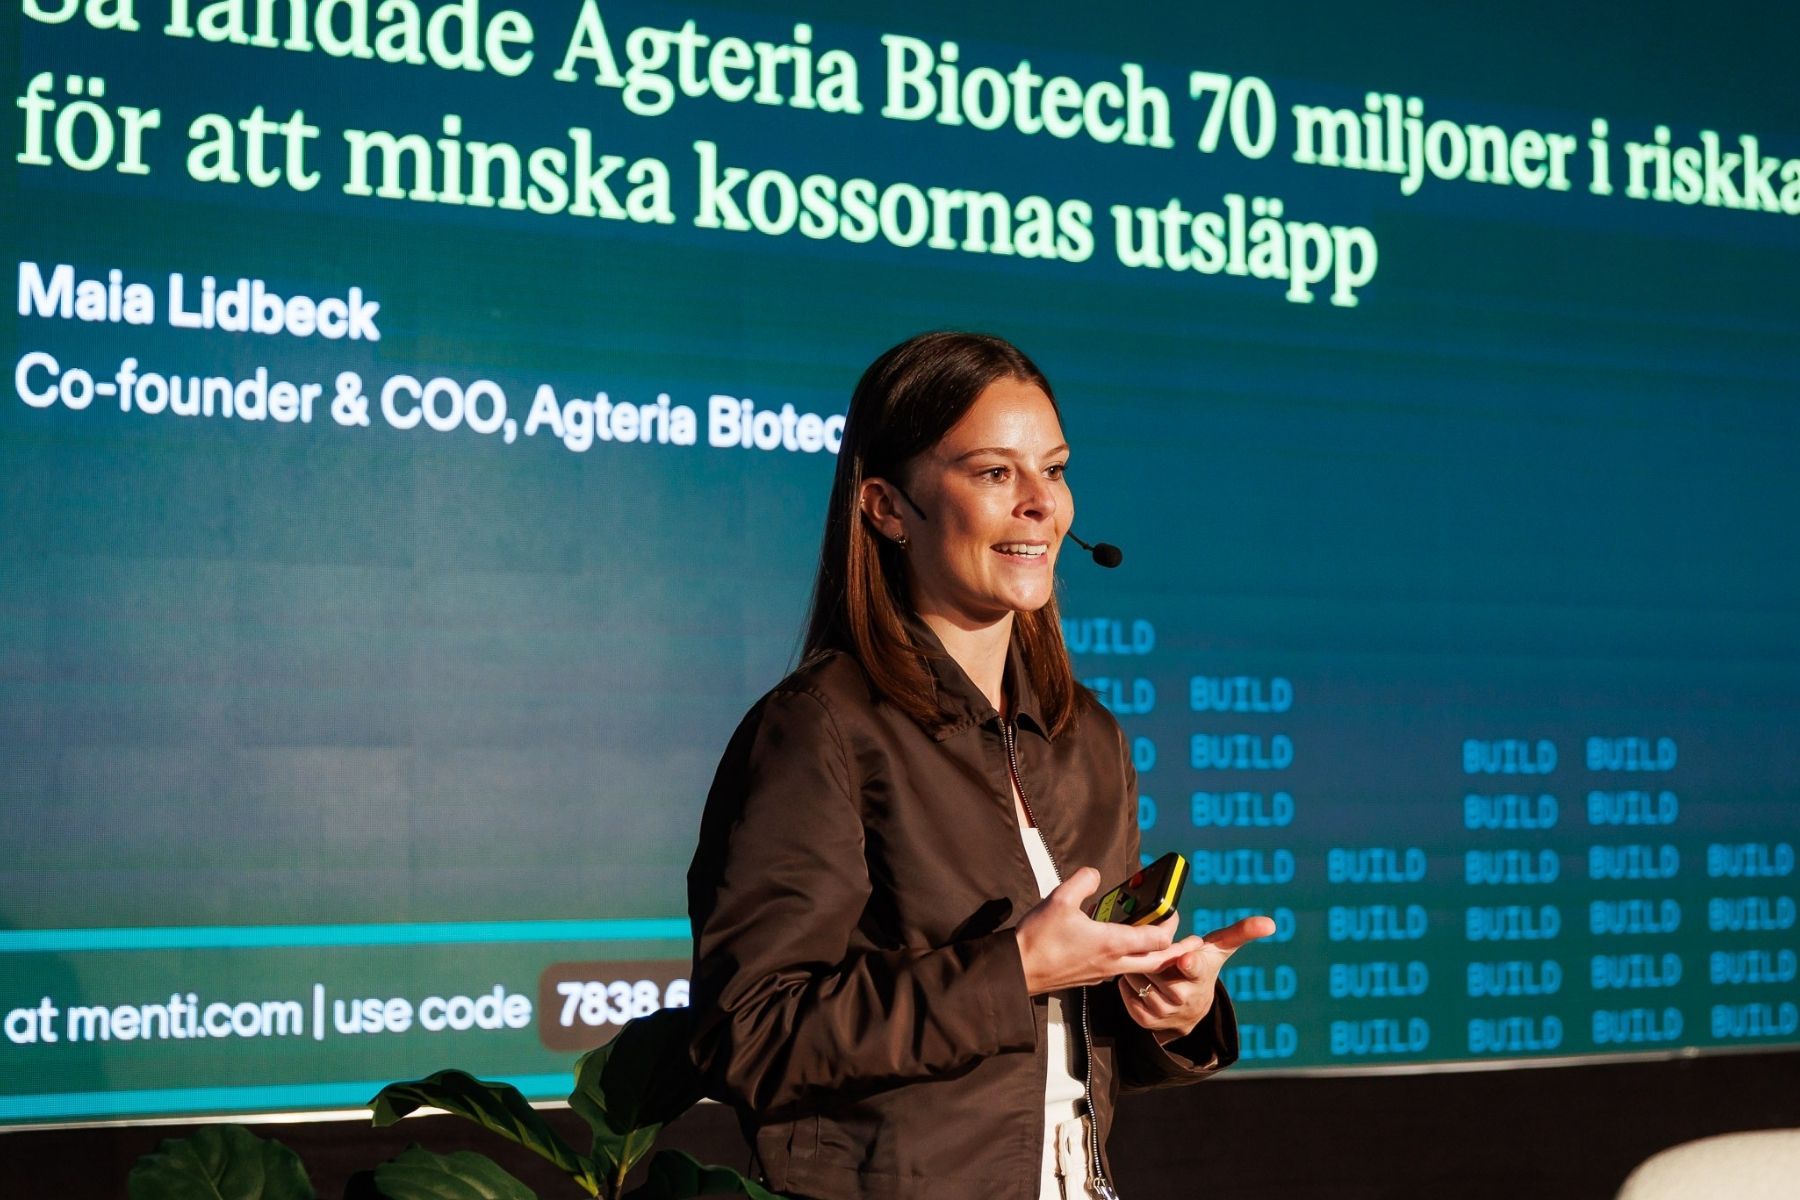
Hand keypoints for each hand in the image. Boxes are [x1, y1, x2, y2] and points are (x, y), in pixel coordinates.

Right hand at [1015, 867, 1205, 995]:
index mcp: (1111, 943)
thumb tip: (1096, 874)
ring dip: (1156, 957)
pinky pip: (1121, 971)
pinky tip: (1124, 949)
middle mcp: (1113, 962)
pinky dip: (1133, 962)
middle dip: (1177, 951)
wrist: (1019, 970)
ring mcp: (1102, 974)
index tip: (1175, 911)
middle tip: (1193, 944)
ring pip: (1140, 969)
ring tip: (1165, 946)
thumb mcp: (1060, 899)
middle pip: (1157, 961)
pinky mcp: (1091, 978)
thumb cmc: (1038, 939)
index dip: (1170, 924)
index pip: (1155, 938)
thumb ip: (1083, 881)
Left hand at [1118, 914, 1275, 1042]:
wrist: (1190, 1012)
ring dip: (1138, 968)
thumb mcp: (1219, 950)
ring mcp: (1163, 1010)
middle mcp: (1183, 996)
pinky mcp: (1144, 1019)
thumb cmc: (1202, 968)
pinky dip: (1129, 982)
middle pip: (1156, 966)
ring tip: (1150, 966)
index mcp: (1200, 974)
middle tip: (1158, 952)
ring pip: (1138, 977)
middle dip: (1153, 956)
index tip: (1185, 958)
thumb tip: (1270, 923)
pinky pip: (1125, 991)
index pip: (1195, 968)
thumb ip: (1241, 933)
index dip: (1189, 963)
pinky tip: (1141, 979)